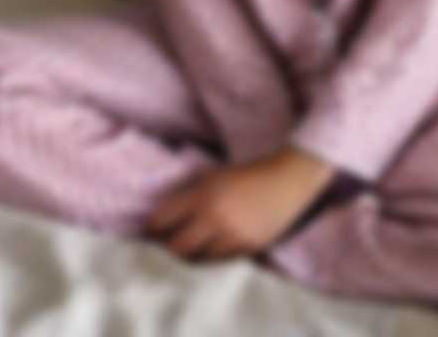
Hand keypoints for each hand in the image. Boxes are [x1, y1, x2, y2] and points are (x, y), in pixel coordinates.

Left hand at [144, 147, 334, 260]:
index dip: (153, 227)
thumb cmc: (245, 175)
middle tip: (169, 242)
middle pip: (176, 247)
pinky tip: (213, 246)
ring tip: (193, 245)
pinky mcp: (246, 249)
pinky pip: (218, 261)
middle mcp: (214, 218)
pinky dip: (211, 256)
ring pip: (196, 259)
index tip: (151, 229)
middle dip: (169, 246)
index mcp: (203, 195)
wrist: (286, 181)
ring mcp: (231, 236)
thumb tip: (161, 216)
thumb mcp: (213, 177)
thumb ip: (188, 195)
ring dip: (191, 253)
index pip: (162, 220)